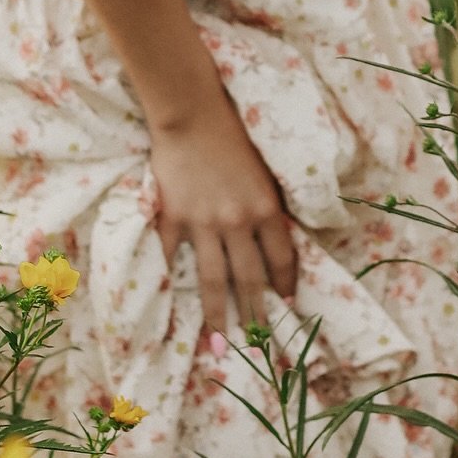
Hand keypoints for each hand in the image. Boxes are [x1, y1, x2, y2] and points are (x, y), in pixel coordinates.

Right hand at [147, 71, 297, 346]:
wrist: (192, 113)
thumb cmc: (234, 133)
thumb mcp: (265, 169)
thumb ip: (268, 204)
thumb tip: (275, 237)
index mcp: (265, 208)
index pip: (281, 258)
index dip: (285, 284)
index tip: (286, 304)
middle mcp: (237, 222)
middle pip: (248, 279)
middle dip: (254, 314)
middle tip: (258, 344)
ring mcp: (203, 223)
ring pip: (212, 281)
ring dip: (218, 315)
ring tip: (219, 344)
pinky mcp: (173, 218)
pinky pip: (172, 256)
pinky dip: (171, 281)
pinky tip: (172, 307)